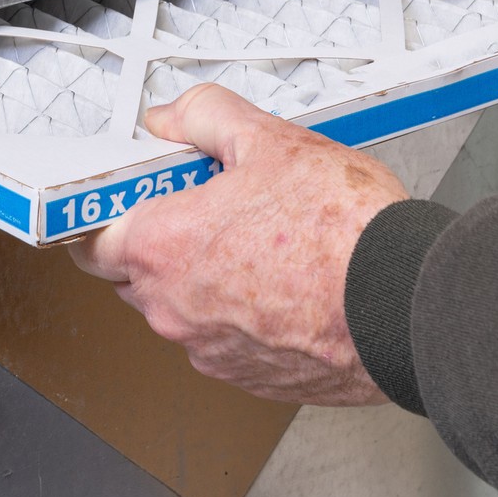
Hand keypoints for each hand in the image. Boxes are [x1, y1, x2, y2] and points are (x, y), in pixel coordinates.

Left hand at [69, 82, 406, 405]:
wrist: (407, 305)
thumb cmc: (344, 233)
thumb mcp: (268, 140)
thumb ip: (204, 117)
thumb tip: (173, 117)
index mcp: (162, 249)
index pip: (90, 239)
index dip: (110, 213)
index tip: (137, 196)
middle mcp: (175, 310)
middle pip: (134, 273)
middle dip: (161, 241)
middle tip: (208, 207)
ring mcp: (211, 350)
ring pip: (182, 308)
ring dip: (204, 280)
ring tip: (260, 243)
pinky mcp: (251, 379)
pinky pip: (223, 340)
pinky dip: (241, 315)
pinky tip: (283, 283)